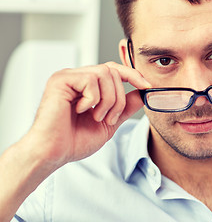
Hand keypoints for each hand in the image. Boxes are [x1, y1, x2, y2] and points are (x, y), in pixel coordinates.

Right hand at [27, 61, 149, 167]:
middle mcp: (78, 78)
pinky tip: (80, 111)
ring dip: (108, 100)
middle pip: (113, 71)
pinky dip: (93, 99)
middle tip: (109, 118)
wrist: (53, 153)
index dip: (133, 76)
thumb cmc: (74, 140)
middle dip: (118, 98)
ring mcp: (68, 77)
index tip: (147, 86)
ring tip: (96, 117)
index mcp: (88, 86)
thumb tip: (142, 94)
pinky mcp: (60, 80)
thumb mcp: (109, 123)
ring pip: (104, 74)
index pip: (114, 70)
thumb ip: (125, 107)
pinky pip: (90, 80)